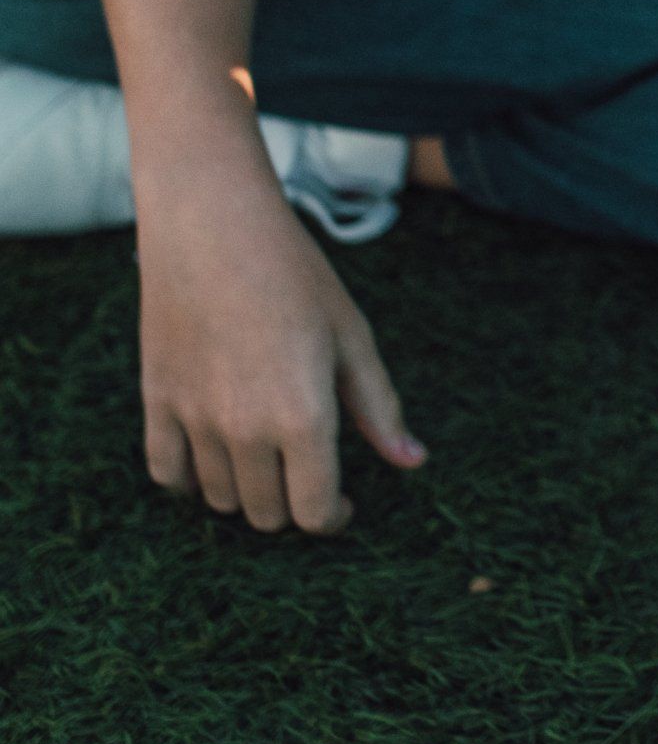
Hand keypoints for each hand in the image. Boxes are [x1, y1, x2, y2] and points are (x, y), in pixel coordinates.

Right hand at [137, 156, 423, 534]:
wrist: (213, 224)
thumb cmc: (294, 273)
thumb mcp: (350, 334)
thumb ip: (379, 406)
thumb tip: (413, 462)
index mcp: (303, 417)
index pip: (314, 512)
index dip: (333, 518)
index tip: (342, 506)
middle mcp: (245, 431)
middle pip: (267, 514)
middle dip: (293, 506)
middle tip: (305, 475)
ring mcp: (195, 420)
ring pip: (220, 498)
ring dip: (247, 492)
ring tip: (267, 458)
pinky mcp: (157, 403)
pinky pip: (168, 475)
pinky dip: (190, 481)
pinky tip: (213, 460)